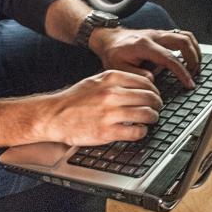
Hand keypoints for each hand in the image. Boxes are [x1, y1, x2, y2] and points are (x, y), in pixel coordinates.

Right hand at [37, 70, 162, 145]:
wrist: (53, 115)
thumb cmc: (74, 100)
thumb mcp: (95, 81)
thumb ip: (116, 81)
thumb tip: (141, 84)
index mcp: (110, 79)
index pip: (145, 82)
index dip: (155, 90)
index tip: (155, 95)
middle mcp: (111, 94)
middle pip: (149, 97)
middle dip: (157, 104)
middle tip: (157, 109)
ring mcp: (110, 113)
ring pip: (146, 114)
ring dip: (153, 118)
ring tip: (151, 119)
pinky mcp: (107, 131)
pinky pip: (135, 131)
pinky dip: (142, 132)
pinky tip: (139, 130)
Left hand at [89, 27, 200, 88]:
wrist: (109, 39)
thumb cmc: (113, 53)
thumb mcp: (118, 69)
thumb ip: (135, 75)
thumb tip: (152, 80)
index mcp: (144, 45)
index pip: (169, 58)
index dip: (181, 72)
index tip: (189, 83)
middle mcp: (154, 36)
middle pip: (183, 41)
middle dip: (194, 58)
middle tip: (194, 74)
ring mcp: (159, 34)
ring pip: (186, 36)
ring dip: (195, 51)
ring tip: (196, 66)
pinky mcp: (162, 35)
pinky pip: (182, 36)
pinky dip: (190, 46)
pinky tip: (190, 58)